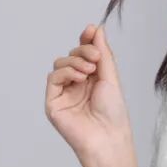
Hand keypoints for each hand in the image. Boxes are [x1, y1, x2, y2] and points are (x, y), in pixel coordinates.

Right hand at [45, 23, 132, 166]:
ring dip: (75, 61)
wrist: (108, 137)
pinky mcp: (53, 102)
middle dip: (83, 51)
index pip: (84, 54)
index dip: (86, 41)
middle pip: (71, 56)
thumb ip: (102, 53)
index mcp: (91, 79)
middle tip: (95, 57)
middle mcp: (76, 85)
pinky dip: (65, 72)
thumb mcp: (110, 77)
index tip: (91, 30)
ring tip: (89, 71)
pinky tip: (79, 78)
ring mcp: (63, 93)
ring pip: (60, 64)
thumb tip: (96, 29)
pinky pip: (53, 78)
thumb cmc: (113, 113)